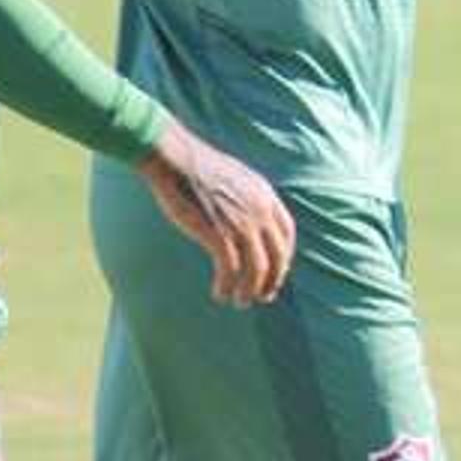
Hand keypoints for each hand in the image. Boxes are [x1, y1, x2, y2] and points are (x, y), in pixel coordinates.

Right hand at [142, 123, 297, 305]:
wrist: (173, 158)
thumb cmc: (195, 168)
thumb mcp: (234, 178)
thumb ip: (247, 198)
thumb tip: (246, 218)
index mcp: (265, 195)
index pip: (287, 234)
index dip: (284, 258)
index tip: (275, 272)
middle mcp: (260, 210)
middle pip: (277, 257)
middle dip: (271, 281)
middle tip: (261, 297)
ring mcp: (241, 223)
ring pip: (257, 270)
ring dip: (249, 291)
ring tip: (238, 302)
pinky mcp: (218, 234)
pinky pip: (231, 271)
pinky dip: (226, 286)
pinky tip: (218, 293)